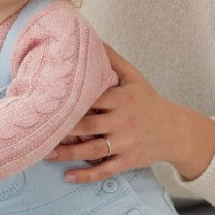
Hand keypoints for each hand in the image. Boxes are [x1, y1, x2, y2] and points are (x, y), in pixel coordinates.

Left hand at [45, 44, 214, 184]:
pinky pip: (105, 170)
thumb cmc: (150, 102)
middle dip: (63, 129)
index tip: (47, 101)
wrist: (176, 131)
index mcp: (122, 99)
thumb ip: (113, 60)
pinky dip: (87, 175)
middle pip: (88, 125)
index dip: (71, 101)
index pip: (92, 99)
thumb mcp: (135, 78)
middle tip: (38, 130)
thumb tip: (93, 37)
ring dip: (69, 153)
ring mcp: (126, 143)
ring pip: (93, 150)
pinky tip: (68, 177)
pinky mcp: (128, 161)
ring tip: (46, 154)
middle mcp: (123, 121)